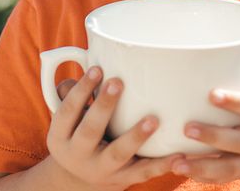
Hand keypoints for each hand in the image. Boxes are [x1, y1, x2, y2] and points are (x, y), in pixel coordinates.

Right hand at [46, 66, 182, 190]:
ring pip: (117, 154)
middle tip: (118, 82)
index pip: (67, 111)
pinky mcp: (123, 179)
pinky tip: (178, 154)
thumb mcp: (67, 118)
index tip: (97, 68)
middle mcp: (77, 155)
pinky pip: (143, 173)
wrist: (79, 179)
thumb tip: (87, 59)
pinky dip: (161, 165)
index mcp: (61, 136)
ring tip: (153, 120)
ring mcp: (101, 170)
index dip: (80, 90)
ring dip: (135, 136)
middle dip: (103, 106)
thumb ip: (72, 91)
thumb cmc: (78, 132)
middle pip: (90, 131)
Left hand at [171, 17, 239, 183]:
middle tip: (186, 128)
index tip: (212, 94)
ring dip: (202, 166)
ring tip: (176, 160)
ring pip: (229, 167)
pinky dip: (202, 177)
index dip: (235, 101)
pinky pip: (223, 178)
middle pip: (239, 141)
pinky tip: (179, 169)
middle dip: (213, 137)